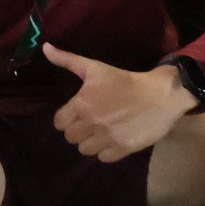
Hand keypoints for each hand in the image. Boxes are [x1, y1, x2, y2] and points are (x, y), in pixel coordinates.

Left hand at [39, 46, 192, 159]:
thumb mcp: (95, 67)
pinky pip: (103, 158)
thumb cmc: (125, 81)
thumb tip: (44, 47)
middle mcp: (91, 123)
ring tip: (101, 132)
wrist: (160, 95)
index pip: (59, 123)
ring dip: (91, 142)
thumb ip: (67, 60)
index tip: (77, 114)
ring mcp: (107, 138)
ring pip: (85, 150)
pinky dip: (106, 151)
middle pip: (71, 137)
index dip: (66, 118)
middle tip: (91, 122)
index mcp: (81, 105)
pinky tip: (113, 140)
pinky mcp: (123, 148)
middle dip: (78, 130)